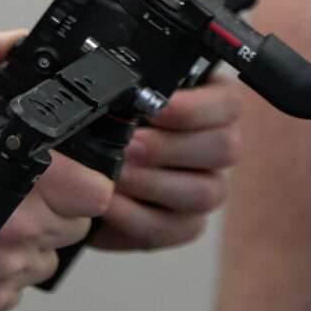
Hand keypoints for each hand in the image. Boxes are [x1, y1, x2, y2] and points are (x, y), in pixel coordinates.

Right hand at [0, 24, 115, 310]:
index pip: (95, 191)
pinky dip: (3, 272)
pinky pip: (16, 289)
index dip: (85, 180)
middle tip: (24, 192)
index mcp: (20, 179)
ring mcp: (2, 271)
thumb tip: (11, 41)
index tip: (66, 173)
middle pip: (76, 225)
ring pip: (48, 259)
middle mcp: (18, 231)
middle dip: (58, 207)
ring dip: (32, 243)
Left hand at [89, 75, 242, 251]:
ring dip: (154, 183)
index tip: (156, 108)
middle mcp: (218, 146)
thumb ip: (135, 86)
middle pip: (225, 148)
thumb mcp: (122, 94)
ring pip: (205, 191)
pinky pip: (175, 228)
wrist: (82, 171)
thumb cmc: (108, 123)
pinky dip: (136, 216)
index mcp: (211, 102)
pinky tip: (109, 203)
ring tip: (116, 174)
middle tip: (130, 145)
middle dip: (171, 147)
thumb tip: (129, 82)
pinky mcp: (186, 225)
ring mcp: (208, 187)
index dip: (196, 108)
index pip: (228, 103)